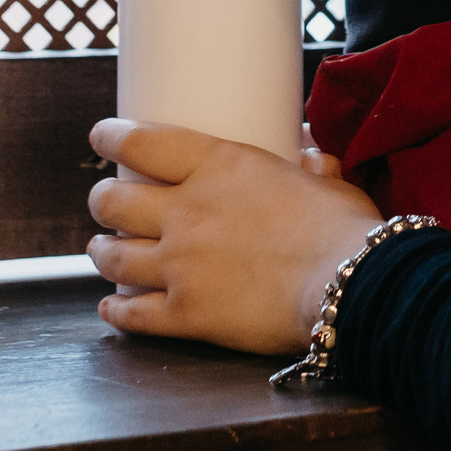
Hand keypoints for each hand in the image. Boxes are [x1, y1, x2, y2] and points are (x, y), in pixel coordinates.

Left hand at [85, 118, 380, 355]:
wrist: (349, 284)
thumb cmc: (343, 227)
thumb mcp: (328, 181)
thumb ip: (310, 164)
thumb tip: (308, 151)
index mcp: (221, 166)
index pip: (144, 144)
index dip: (112, 137)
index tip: (101, 136)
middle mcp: (188, 211)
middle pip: (115, 201)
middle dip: (102, 200)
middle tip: (105, 202)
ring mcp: (180, 265)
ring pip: (114, 256)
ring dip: (101, 252)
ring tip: (100, 249)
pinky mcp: (185, 313)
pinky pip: (132, 314)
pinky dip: (116, 310)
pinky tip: (110, 307)